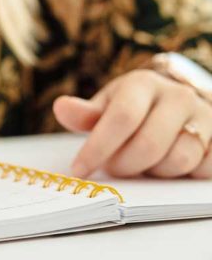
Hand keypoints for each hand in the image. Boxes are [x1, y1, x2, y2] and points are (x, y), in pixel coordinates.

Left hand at [54, 69, 211, 178]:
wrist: (181, 100)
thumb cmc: (135, 106)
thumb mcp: (108, 104)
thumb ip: (86, 113)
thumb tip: (61, 108)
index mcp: (144, 84)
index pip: (121, 118)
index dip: (98, 148)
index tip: (79, 170)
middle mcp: (179, 96)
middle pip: (148, 145)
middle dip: (124, 165)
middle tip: (113, 167)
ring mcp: (205, 117)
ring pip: (176, 161)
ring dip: (152, 171)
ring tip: (142, 162)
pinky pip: (200, 169)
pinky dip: (179, 175)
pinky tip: (167, 164)